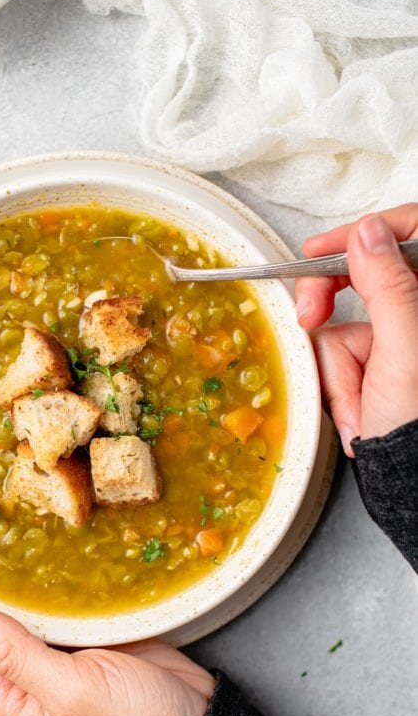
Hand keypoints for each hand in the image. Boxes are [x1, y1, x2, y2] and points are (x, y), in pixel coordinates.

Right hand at [294, 205, 417, 455]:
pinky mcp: (378, 364)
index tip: (319, 249)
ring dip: (341, 369)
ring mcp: (397, 340)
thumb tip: (368, 233)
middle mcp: (416, 314)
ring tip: (361, 405)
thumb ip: (388, 285)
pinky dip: (342, 385)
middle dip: (331, 308)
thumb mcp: (404, 351)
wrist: (412, 484)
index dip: (362, 234)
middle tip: (309, 316)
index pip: (409, 231)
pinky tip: (361, 412)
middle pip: (365, 277)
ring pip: (344, 325)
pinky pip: (341, 356)